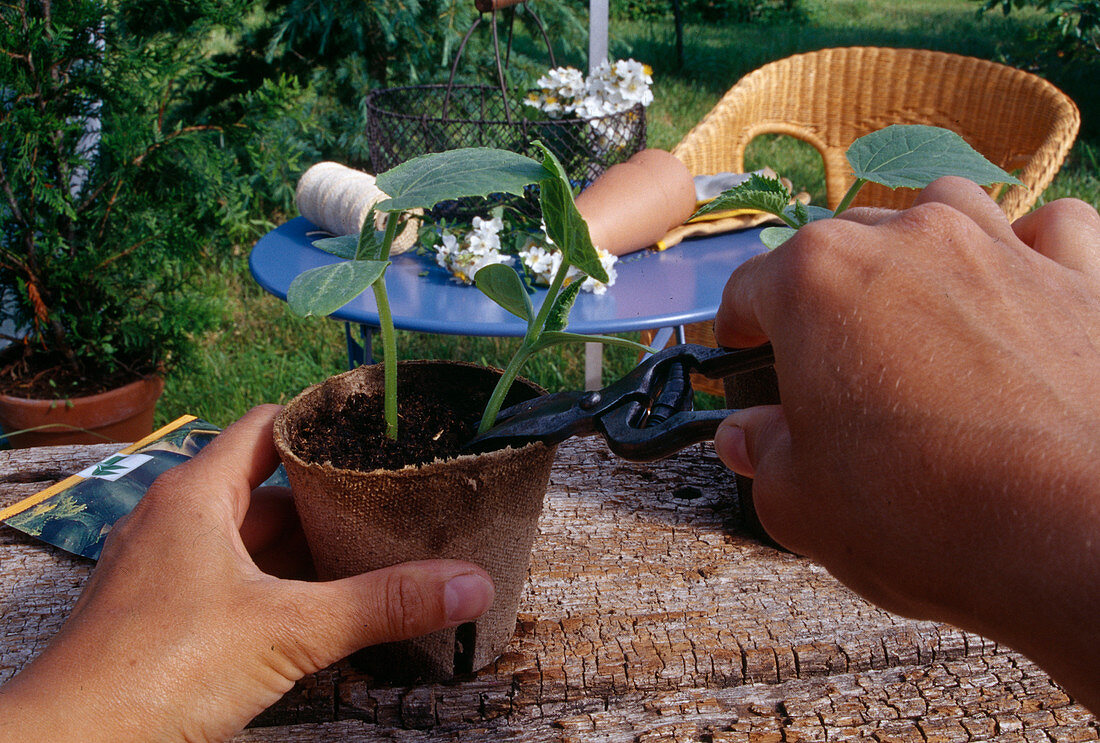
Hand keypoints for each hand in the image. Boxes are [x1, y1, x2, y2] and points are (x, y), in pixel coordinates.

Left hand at [0, 405, 494, 741]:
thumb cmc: (157, 673)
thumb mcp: (289, 630)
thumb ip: (382, 604)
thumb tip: (469, 583)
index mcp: (196, 495)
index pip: (267, 426)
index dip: (322, 422)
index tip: (378, 430)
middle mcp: (175, 521)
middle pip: (268, 488)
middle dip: (330, 500)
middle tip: (393, 505)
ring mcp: (164, 570)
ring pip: (250, 542)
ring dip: (305, 551)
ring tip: (372, 557)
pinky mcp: (163, 615)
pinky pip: (232, 582)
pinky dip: (277, 589)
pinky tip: (318, 613)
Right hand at [712, 177, 1099, 709]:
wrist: (1073, 537)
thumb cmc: (924, 514)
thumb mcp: (798, 500)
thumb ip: (762, 452)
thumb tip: (748, 435)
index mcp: (816, 281)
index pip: (750, 288)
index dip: (738, 329)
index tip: (742, 354)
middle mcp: (905, 239)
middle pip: (839, 246)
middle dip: (822, 300)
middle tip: (825, 369)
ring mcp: (998, 248)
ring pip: (940, 208)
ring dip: (918, 248)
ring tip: (916, 309)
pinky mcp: (1082, 276)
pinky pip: (1049, 230)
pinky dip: (1027, 251)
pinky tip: (1017, 292)